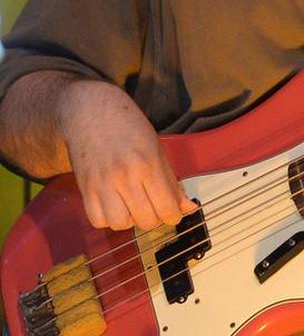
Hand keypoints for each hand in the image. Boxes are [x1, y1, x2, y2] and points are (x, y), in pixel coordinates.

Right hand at [57, 80, 195, 231]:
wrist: (89, 111)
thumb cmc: (128, 126)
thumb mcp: (157, 148)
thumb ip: (172, 181)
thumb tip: (187, 207)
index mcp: (148, 164)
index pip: (166, 208)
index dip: (174, 215)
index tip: (173, 212)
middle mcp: (125, 177)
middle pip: (146, 220)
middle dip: (155, 218)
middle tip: (154, 205)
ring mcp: (102, 185)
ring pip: (121, 224)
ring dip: (131, 220)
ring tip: (133, 205)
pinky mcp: (84, 189)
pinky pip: (98, 220)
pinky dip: (109, 219)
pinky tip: (115, 205)